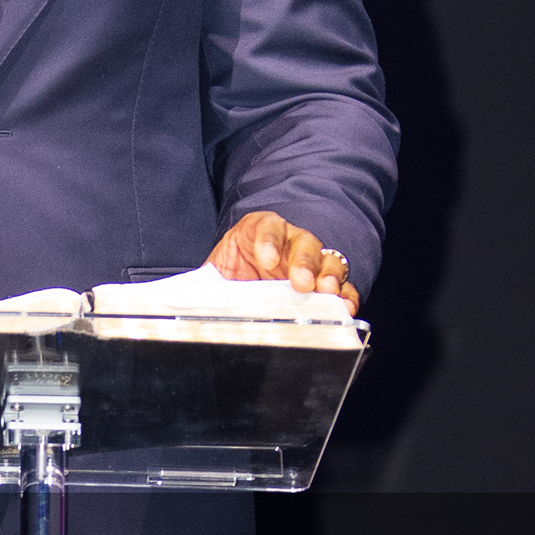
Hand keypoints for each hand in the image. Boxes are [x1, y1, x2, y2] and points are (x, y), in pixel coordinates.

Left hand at [211, 212, 358, 311]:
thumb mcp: (213, 275)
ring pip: (327, 260)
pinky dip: (346, 296)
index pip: (266, 227)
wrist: (238, 287)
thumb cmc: (228, 277)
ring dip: (329, 276)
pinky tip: (345, 306)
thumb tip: (188, 300)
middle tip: (301, 281)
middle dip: (303, 262)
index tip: (265, 259)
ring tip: (326, 291)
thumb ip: (206, 283)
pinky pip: (342, 287)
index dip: (268, 241)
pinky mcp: (323, 285)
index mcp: (258, 233)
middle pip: (303, 243)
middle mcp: (289, 243)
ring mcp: (310, 263)